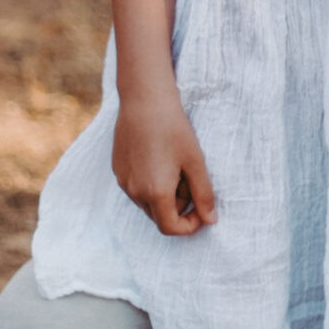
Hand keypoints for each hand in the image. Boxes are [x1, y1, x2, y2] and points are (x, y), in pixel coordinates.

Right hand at [112, 94, 216, 234]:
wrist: (145, 100)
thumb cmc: (174, 129)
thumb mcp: (195, 162)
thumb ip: (204, 194)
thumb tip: (210, 220)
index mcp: (156, 193)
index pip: (171, 228)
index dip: (189, 225)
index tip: (202, 209)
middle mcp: (135, 192)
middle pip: (159, 217)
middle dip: (178, 207)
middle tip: (189, 178)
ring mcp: (123, 182)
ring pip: (147, 203)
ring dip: (164, 196)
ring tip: (175, 166)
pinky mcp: (118, 170)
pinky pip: (136, 188)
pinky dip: (150, 184)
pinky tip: (160, 158)